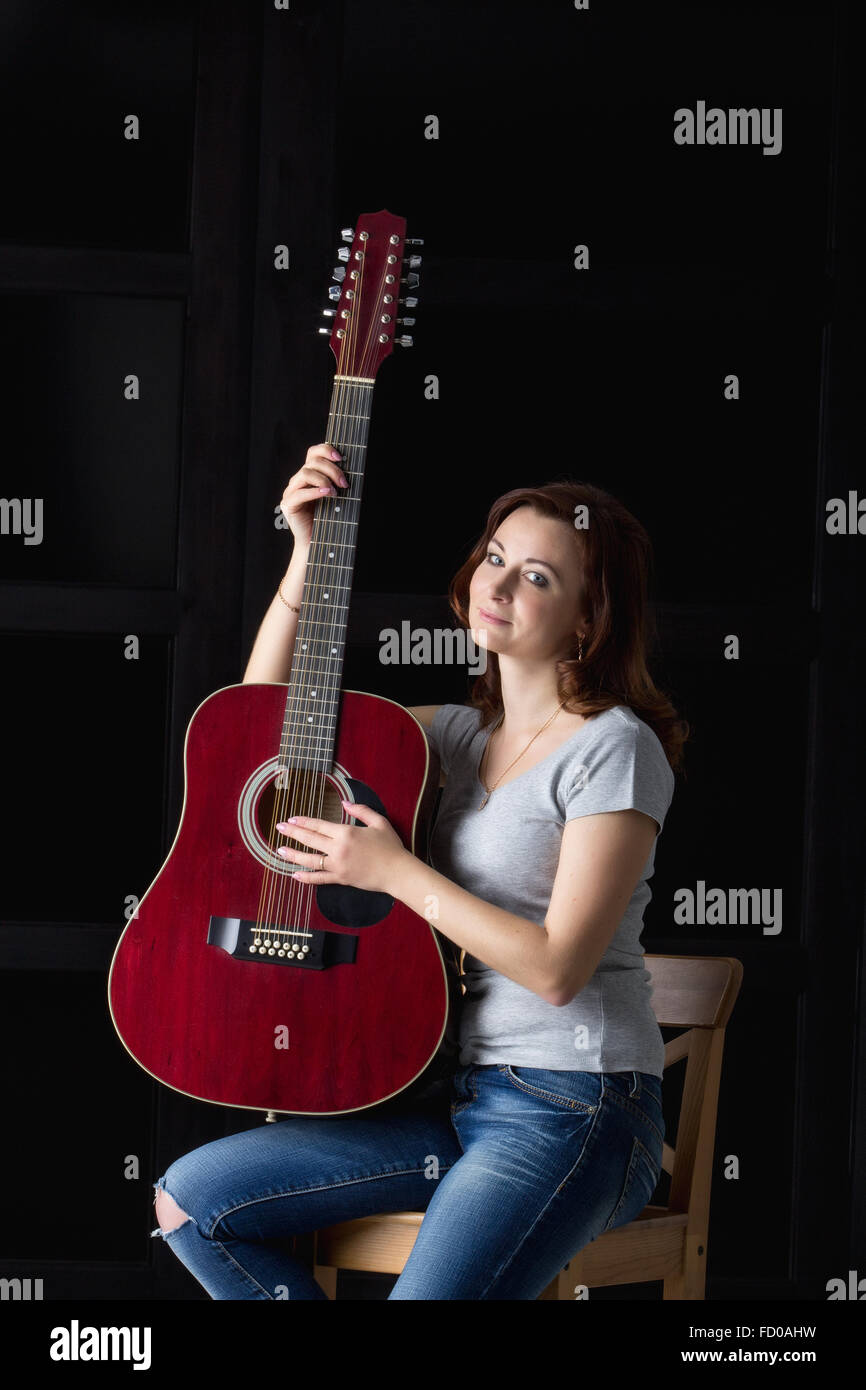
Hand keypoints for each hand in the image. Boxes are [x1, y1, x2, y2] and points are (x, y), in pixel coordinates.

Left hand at [275, 800, 407, 894]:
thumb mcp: (379, 822)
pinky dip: (306, 877)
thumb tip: (345, 802)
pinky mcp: (340, 878)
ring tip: (280, 850)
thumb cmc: (391, 847)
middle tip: (279, 828)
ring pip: (310, 860)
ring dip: (293, 855)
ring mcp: (338, 865)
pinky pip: (319, 878)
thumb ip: (361, 810)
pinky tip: (295, 874)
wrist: (398, 872)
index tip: (291, 819)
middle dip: (292, 833)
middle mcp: (338, 849)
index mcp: (346, 833)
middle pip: (310, 840)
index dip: (303, 822)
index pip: (319, 826)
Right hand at [279, 443, 348, 548]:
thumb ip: (338, 480)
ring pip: (306, 473)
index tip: (341, 458)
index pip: (313, 452)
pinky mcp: (288, 504)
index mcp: (309, 474)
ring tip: (335, 493)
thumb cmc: (329, 519)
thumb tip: (351, 467)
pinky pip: (300, 492)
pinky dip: (315, 491)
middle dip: (332, 470)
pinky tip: (327, 494)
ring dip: (324, 480)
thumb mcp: (336, 494)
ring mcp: (291, 491)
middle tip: (345, 484)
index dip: (326, 450)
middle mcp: (298, 480)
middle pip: (312, 462)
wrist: (317, 542)